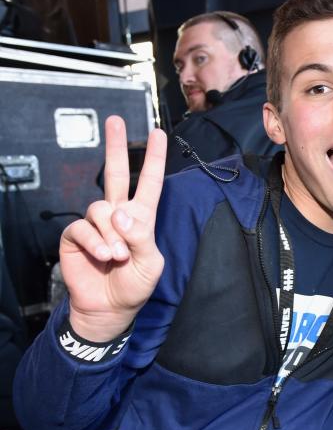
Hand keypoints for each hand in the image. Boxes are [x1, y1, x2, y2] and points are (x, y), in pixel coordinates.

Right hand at [61, 116, 166, 341]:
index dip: (154, 159)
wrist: (109, 307)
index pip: (149, 183)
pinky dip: (96, 243)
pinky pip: (84, 228)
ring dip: (112, 234)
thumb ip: (140, 236)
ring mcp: (96, 224)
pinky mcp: (76, 235)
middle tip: (116, 121)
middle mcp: (118, 214)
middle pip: (114, 174)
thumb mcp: (151, 263)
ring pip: (101, 209)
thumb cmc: (135, 285)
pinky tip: (104, 257)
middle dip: (116, 147)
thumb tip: (119, 212)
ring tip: (118, 256)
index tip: (159, 135)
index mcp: (141, 217)